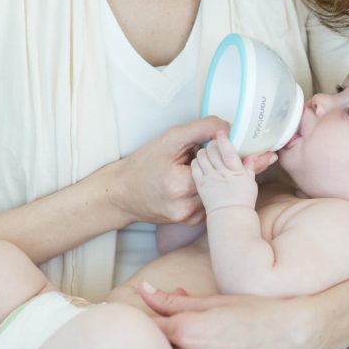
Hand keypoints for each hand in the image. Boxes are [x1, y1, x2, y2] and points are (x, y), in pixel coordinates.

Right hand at [105, 117, 227, 225]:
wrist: (122, 193)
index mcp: (180, 185)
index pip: (217, 163)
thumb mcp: (170, 139)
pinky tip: (189, 184)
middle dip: (213, 166)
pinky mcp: (189, 221)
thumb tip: (226, 127)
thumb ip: (201, 129)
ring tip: (189, 173)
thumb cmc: (143, 165)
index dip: (213, 153)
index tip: (203, 149)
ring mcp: (188, 217)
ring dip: (210, 180)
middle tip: (194, 160)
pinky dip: (205, 191)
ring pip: (215, 192)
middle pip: (218, 179)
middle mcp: (185, 206)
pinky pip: (208, 202)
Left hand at [139, 284, 322, 348]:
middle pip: (164, 342)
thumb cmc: (258, 310)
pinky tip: (220, 346)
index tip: (157, 307)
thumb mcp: (215, 299)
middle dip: (172, 328)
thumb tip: (143, 292)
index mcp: (187, 330)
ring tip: (212, 330)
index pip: (151, 325)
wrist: (294, 334)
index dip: (154, 314)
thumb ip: (174, 300)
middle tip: (195, 315)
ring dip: (185, 345)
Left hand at [192, 132, 273, 212]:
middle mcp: (221, 173)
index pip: (227, 151)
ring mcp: (209, 178)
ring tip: (208, 152)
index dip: (223, 139)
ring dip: (204, 151)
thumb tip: (267, 154)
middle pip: (212, 150)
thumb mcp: (251, 181)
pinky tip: (202, 162)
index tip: (222, 132)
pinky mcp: (200, 184)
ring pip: (202, 156)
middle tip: (215, 143)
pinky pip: (195, 166)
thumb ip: (253, 165)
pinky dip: (197, 161)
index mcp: (235, 171)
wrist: (229, 216)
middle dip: (212, 143)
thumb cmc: (242, 200)